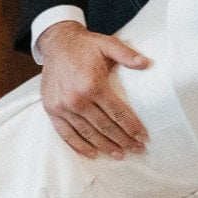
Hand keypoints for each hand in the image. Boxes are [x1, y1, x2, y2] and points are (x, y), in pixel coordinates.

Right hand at [38, 24, 150, 157]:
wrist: (56, 43)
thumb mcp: (107, 44)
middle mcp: (76, 99)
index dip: (131, 127)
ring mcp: (62, 107)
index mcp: (92, 85)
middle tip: (137, 149)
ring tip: (119, 154)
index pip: (117, 113)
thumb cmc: (84, 45)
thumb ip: (126, 54)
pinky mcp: (51, 110)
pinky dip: (79, 146)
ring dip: (105, 146)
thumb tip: (146, 63)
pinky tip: (92, 153)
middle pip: (104, 127)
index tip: (143, 137)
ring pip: (87, 133)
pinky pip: (66, 133)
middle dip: (123, 140)